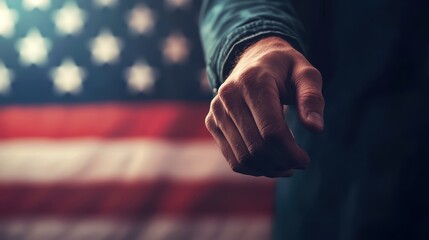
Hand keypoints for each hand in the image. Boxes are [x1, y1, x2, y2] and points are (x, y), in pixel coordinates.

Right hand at [205, 37, 324, 177]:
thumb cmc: (284, 69)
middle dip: (281, 163)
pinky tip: (270, 165)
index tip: (305, 161)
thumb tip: (315, 128)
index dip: (291, 152)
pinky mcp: (212, 122)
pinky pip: (232, 158)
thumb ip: (312, 98)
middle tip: (297, 164)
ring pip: (243, 157)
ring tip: (286, 167)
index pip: (271, 130)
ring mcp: (217, 110)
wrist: (253, 59)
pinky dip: (253, 168)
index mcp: (253, 82)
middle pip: (256, 147)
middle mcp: (229, 96)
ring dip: (268, 169)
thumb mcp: (305, 74)